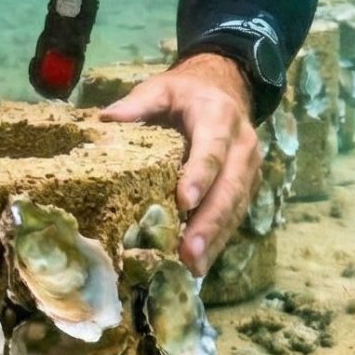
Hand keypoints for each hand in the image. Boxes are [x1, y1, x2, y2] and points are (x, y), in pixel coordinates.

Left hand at [99, 54, 257, 273]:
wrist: (227, 89)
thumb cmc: (187, 93)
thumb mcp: (162, 88)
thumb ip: (138, 103)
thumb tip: (105, 121)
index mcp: (219, 118)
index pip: (212, 150)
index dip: (199, 176)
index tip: (183, 201)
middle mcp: (242, 146)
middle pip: (229, 188)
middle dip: (209, 223)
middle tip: (189, 252)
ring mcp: (249, 170)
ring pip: (235, 209)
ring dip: (215, 240)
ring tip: (193, 267)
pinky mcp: (246, 188)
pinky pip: (235, 217)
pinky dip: (217, 242)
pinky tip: (199, 264)